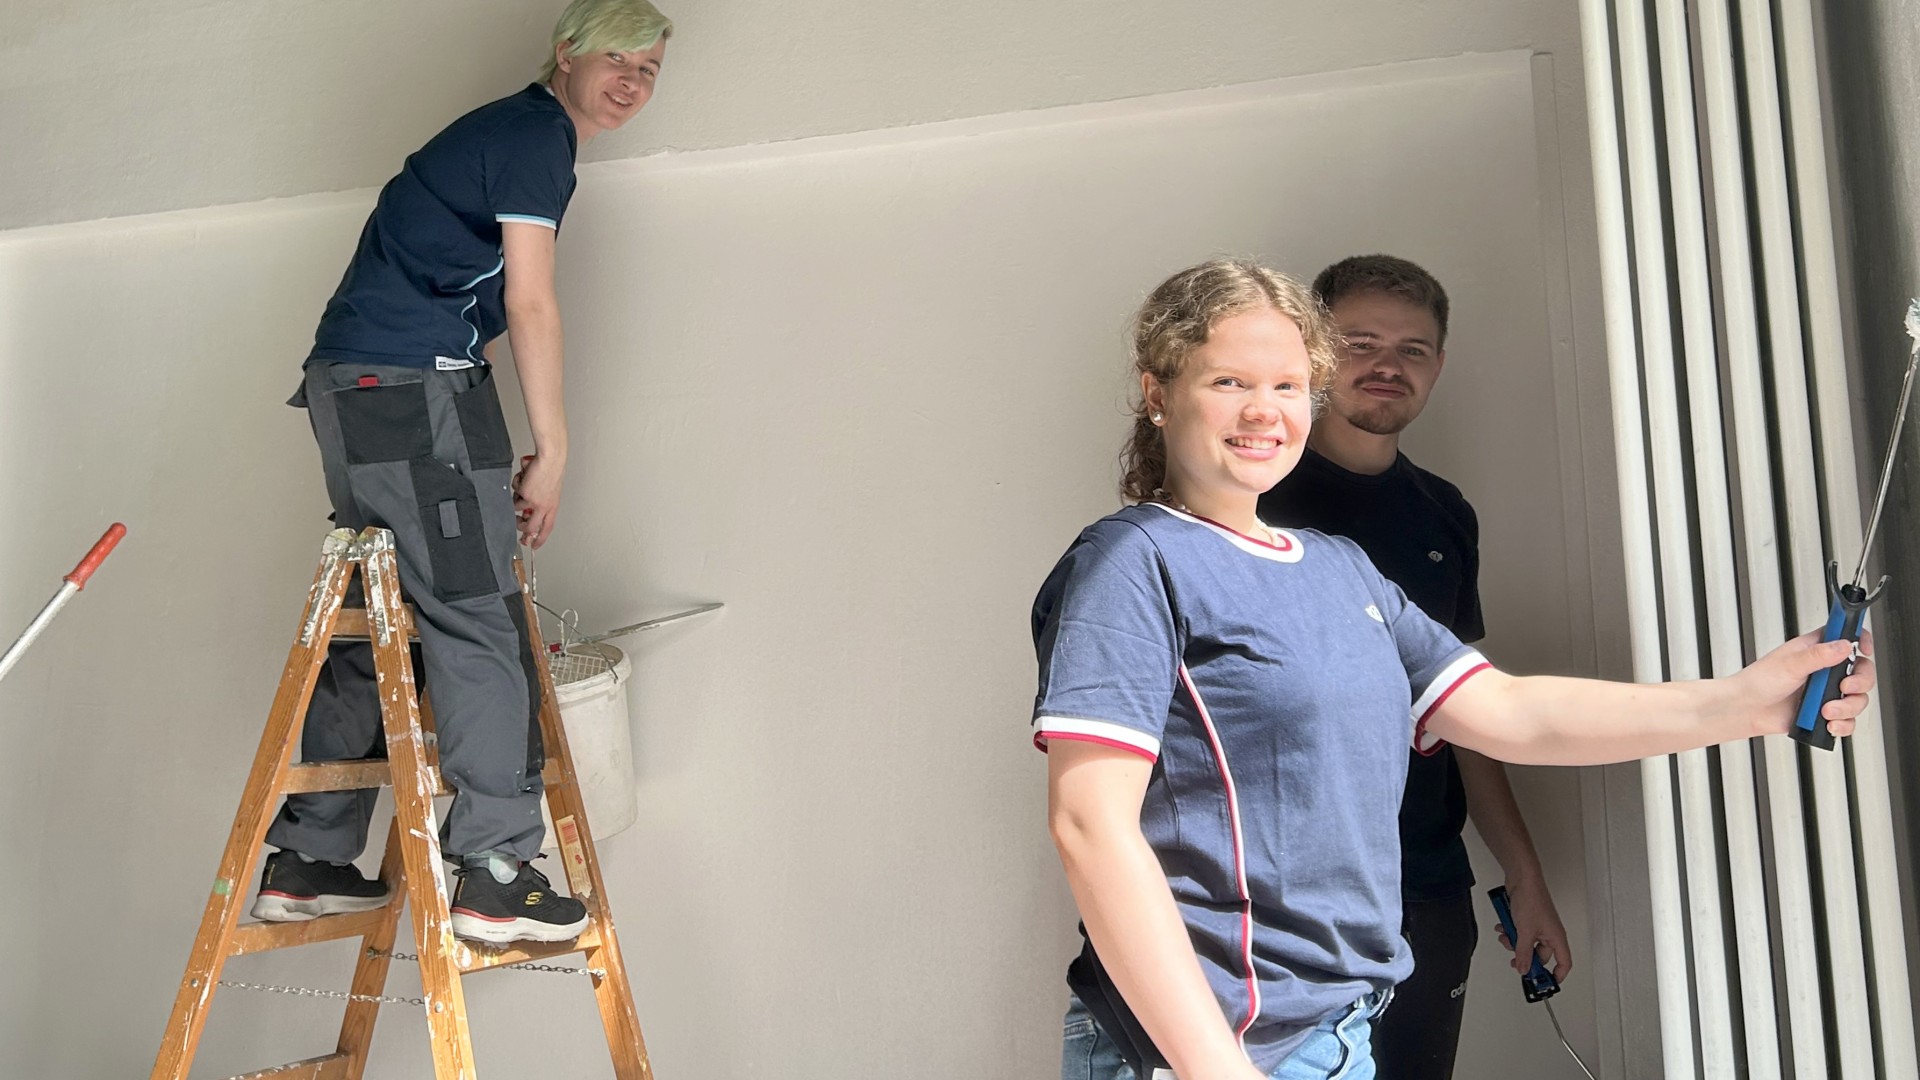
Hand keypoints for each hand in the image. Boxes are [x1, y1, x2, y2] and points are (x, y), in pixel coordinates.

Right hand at [512, 453, 563, 548]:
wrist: (550, 459)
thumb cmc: (552, 471)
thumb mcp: (550, 492)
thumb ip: (542, 503)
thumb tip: (528, 512)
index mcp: (553, 507)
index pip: (547, 528)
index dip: (540, 539)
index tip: (534, 545)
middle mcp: (544, 507)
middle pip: (529, 526)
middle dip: (520, 526)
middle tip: (517, 520)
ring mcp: (533, 501)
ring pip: (517, 507)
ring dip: (518, 497)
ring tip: (526, 484)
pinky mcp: (524, 494)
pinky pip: (515, 493)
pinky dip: (517, 484)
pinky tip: (525, 476)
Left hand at [1493, 877, 1571, 981]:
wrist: (1521, 878)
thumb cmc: (1531, 899)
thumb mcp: (1525, 932)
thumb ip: (1523, 953)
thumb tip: (1523, 968)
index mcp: (1557, 938)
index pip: (1564, 963)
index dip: (1557, 975)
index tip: (1546, 984)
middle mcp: (1550, 933)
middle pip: (1540, 955)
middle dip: (1524, 957)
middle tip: (1514, 961)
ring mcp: (1538, 926)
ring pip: (1526, 944)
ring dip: (1513, 943)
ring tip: (1505, 936)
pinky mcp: (1528, 919)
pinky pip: (1520, 932)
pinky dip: (1510, 931)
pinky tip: (1503, 926)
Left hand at [1736, 630, 1875, 738]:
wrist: (1745, 710)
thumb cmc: (1758, 681)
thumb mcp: (1789, 663)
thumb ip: (1818, 655)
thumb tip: (1844, 645)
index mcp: (1817, 650)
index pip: (1848, 637)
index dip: (1861, 641)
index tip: (1864, 650)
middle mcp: (1826, 670)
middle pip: (1862, 671)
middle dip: (1860, 682)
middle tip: (1844, 688)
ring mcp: (1826, 693)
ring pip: (1857, 698)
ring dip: (1847, 708)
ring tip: (1826, 711)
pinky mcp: (1825, 713)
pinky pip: (1847, 720)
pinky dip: (1843, 724)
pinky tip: (1829, 724)